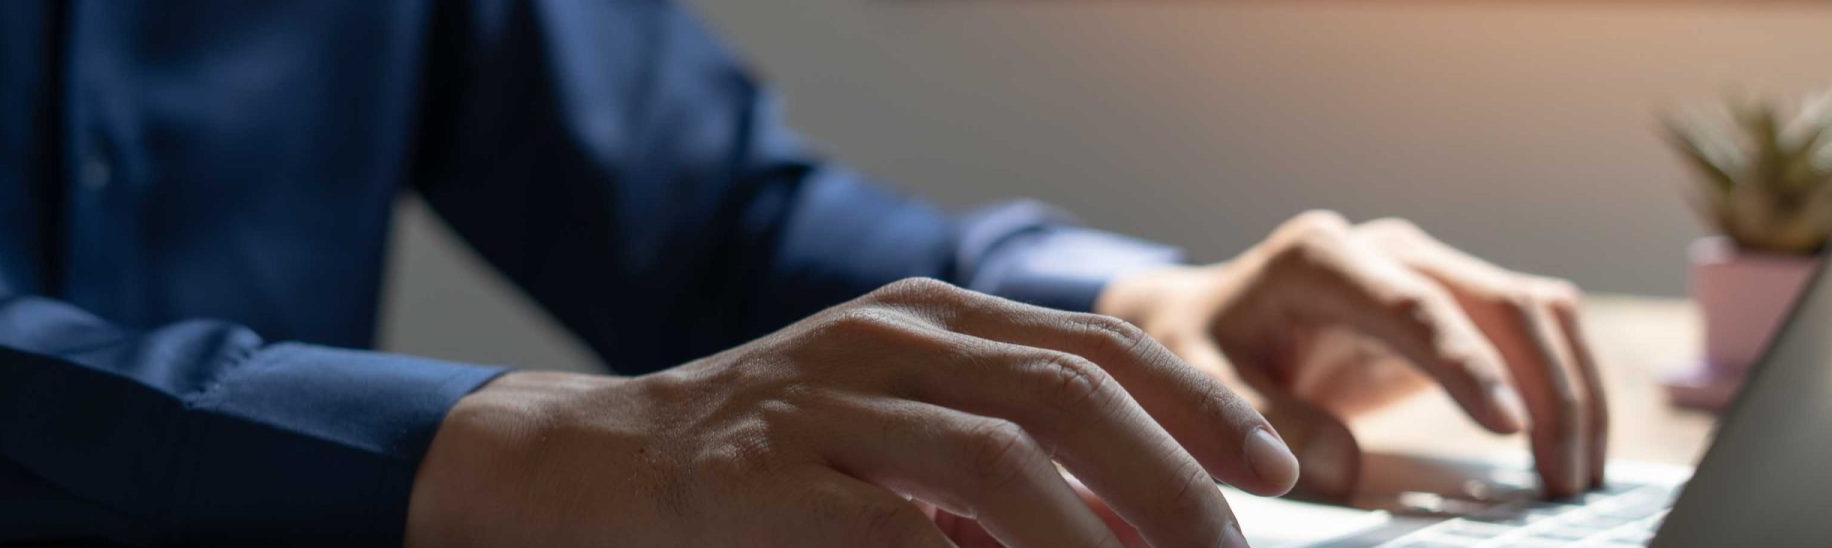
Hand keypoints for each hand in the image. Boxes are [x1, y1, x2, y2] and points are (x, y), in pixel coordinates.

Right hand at [407, 278, 1296, 546]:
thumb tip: (1138, 523)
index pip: (1091, 342)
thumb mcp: (892, 429)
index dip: (1196, 402)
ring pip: (995, 458)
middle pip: (1063, 388)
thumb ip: (1002, 460)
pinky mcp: (767, 485)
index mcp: (925, 320)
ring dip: (1093, 536)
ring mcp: (821, 409)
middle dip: (1169, 474)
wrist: (596, 468)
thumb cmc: (769, 460)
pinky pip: (895, 533)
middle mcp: (882, 344)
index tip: (1275, 466)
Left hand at [1098, 211, 1607, 499]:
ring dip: (1570, 389)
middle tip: (1561, 479)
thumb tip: (1339, 468)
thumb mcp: (1200, 385)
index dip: (1466, 362)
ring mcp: (1428, 272)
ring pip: (1536, 311)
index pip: (1412, 305)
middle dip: (1544, 389)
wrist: (1203, 325)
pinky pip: (1535, 333)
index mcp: (1318, 258)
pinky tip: (1568, 448)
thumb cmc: (1199, 352)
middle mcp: (1386, 250)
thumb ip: (1259, 420)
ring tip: (1573, 475)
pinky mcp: (1455, 306)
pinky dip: (1564, 385)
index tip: (1507, 426)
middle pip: (1498, 303)